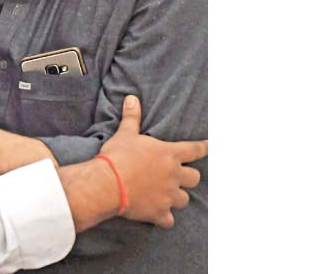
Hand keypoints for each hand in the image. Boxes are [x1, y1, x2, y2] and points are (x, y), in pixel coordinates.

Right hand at [101, 95, 207, 228]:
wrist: (109, 184)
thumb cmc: (118, 156)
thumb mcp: (125, 133)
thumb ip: (132, 117)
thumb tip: (132, 99)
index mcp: (169, 154)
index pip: (194, 150)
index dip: (204, 148)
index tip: (211, 147)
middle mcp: (173, 175)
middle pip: (194, 178)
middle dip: (189, 177)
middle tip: (179, 176)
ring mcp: (168, 196)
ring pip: (184, 200)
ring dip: (177, 197)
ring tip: (167, 195)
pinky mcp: (158, 212)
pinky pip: (169, 220)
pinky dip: (165, 219)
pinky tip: (159, 216)